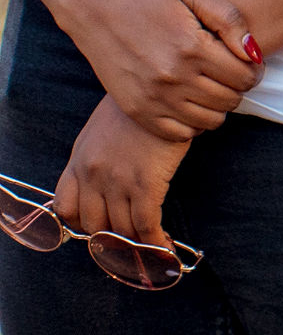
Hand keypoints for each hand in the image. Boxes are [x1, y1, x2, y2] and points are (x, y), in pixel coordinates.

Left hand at [56, 99, 193, 251]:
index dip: (82, 224)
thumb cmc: (138, 107)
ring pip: (121, 229)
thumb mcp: (102, 130)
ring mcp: (117, 181)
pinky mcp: (146, 183)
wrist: (161, 87)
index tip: (101, 227)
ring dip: (136, 244)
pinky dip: (155, 242)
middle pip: (95, 225)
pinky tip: (165, 247)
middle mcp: (92, 175)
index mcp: (79, 161)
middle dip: (113, 237)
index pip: (65, 208)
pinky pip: (146, 224)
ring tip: (152, 246)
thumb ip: (96, 157)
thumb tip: (109, 180)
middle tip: (133, 239)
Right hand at [60, 0, 257, 141]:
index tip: (250, 64)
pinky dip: (194, 123)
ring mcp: (153, 97)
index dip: (254, 71)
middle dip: (239, 88)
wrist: (96, 9)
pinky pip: (180, 134)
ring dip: (219, 107)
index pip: (244, 77)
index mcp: (191, 47)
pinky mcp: (136, 110)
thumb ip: (230, 20)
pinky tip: (192, 103)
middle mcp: (173, 77)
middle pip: (230, 100)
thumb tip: (253, 53)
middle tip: (232, 75)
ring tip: (213, 88)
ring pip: (210, 121)